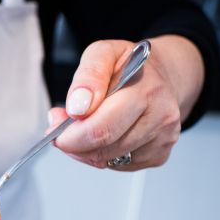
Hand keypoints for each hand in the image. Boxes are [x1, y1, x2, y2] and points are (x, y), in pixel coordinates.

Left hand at [48, 35, 204, 171]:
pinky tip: (105, 136)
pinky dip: (103, 155)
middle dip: (74, 143)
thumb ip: (88, 76)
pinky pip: (119, 166)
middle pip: (103, 149)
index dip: (70, 134)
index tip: (56, 126)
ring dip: (86, 150)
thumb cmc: (130, 65)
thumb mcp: (104, 53)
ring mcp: (162, 139)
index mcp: (146, 90)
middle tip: (63, 130)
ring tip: (85, 127)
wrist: (163, 75)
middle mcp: (160, 117)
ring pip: (107, 161)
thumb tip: (77, 107)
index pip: (101, 128)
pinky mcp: (159, 155)